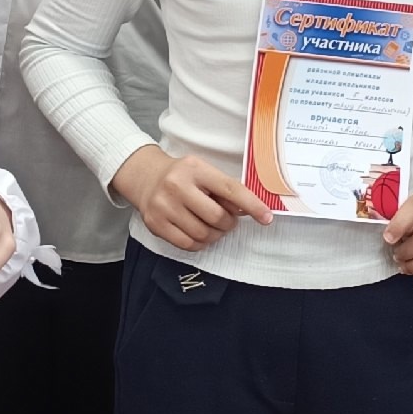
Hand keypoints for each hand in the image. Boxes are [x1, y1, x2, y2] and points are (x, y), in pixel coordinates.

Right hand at [112, 145, 272, 251]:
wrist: (145, 177)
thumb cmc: (182, 176)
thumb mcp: (203, 172)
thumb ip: (224, 190)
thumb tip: (248, 211)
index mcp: (195, 169)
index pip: (230, 189)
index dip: (252, 205)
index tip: (267, 217)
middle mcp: (177, 186)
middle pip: (216, 217)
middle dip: (228, 223)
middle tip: (227, 221)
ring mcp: (164, 206)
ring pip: (203, 234)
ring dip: (215, 235)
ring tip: (213, 227)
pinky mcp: (156, 224)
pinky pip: (188, 244)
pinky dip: (200, 243)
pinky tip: (200, 234)